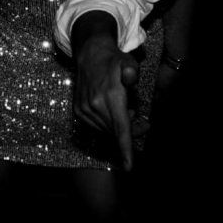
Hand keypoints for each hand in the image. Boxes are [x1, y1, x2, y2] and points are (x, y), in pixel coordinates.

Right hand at [73, 20, 139, 170]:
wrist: (89, 54)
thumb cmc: (113, 61)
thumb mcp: (128, 63)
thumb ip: (132, 73)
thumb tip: (131, 80)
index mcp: (110, 97)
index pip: (120, 128)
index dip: (125, 149)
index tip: (128, 167)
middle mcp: (95, 106)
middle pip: (116, 132)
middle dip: (131, 132)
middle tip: (143, 123)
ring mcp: (84, 110)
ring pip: (106, 131)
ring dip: (118, 127)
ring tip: (124, 110)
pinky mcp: (78, 111)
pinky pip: (96, 127)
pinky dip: (107, 124)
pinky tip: (111, 111)